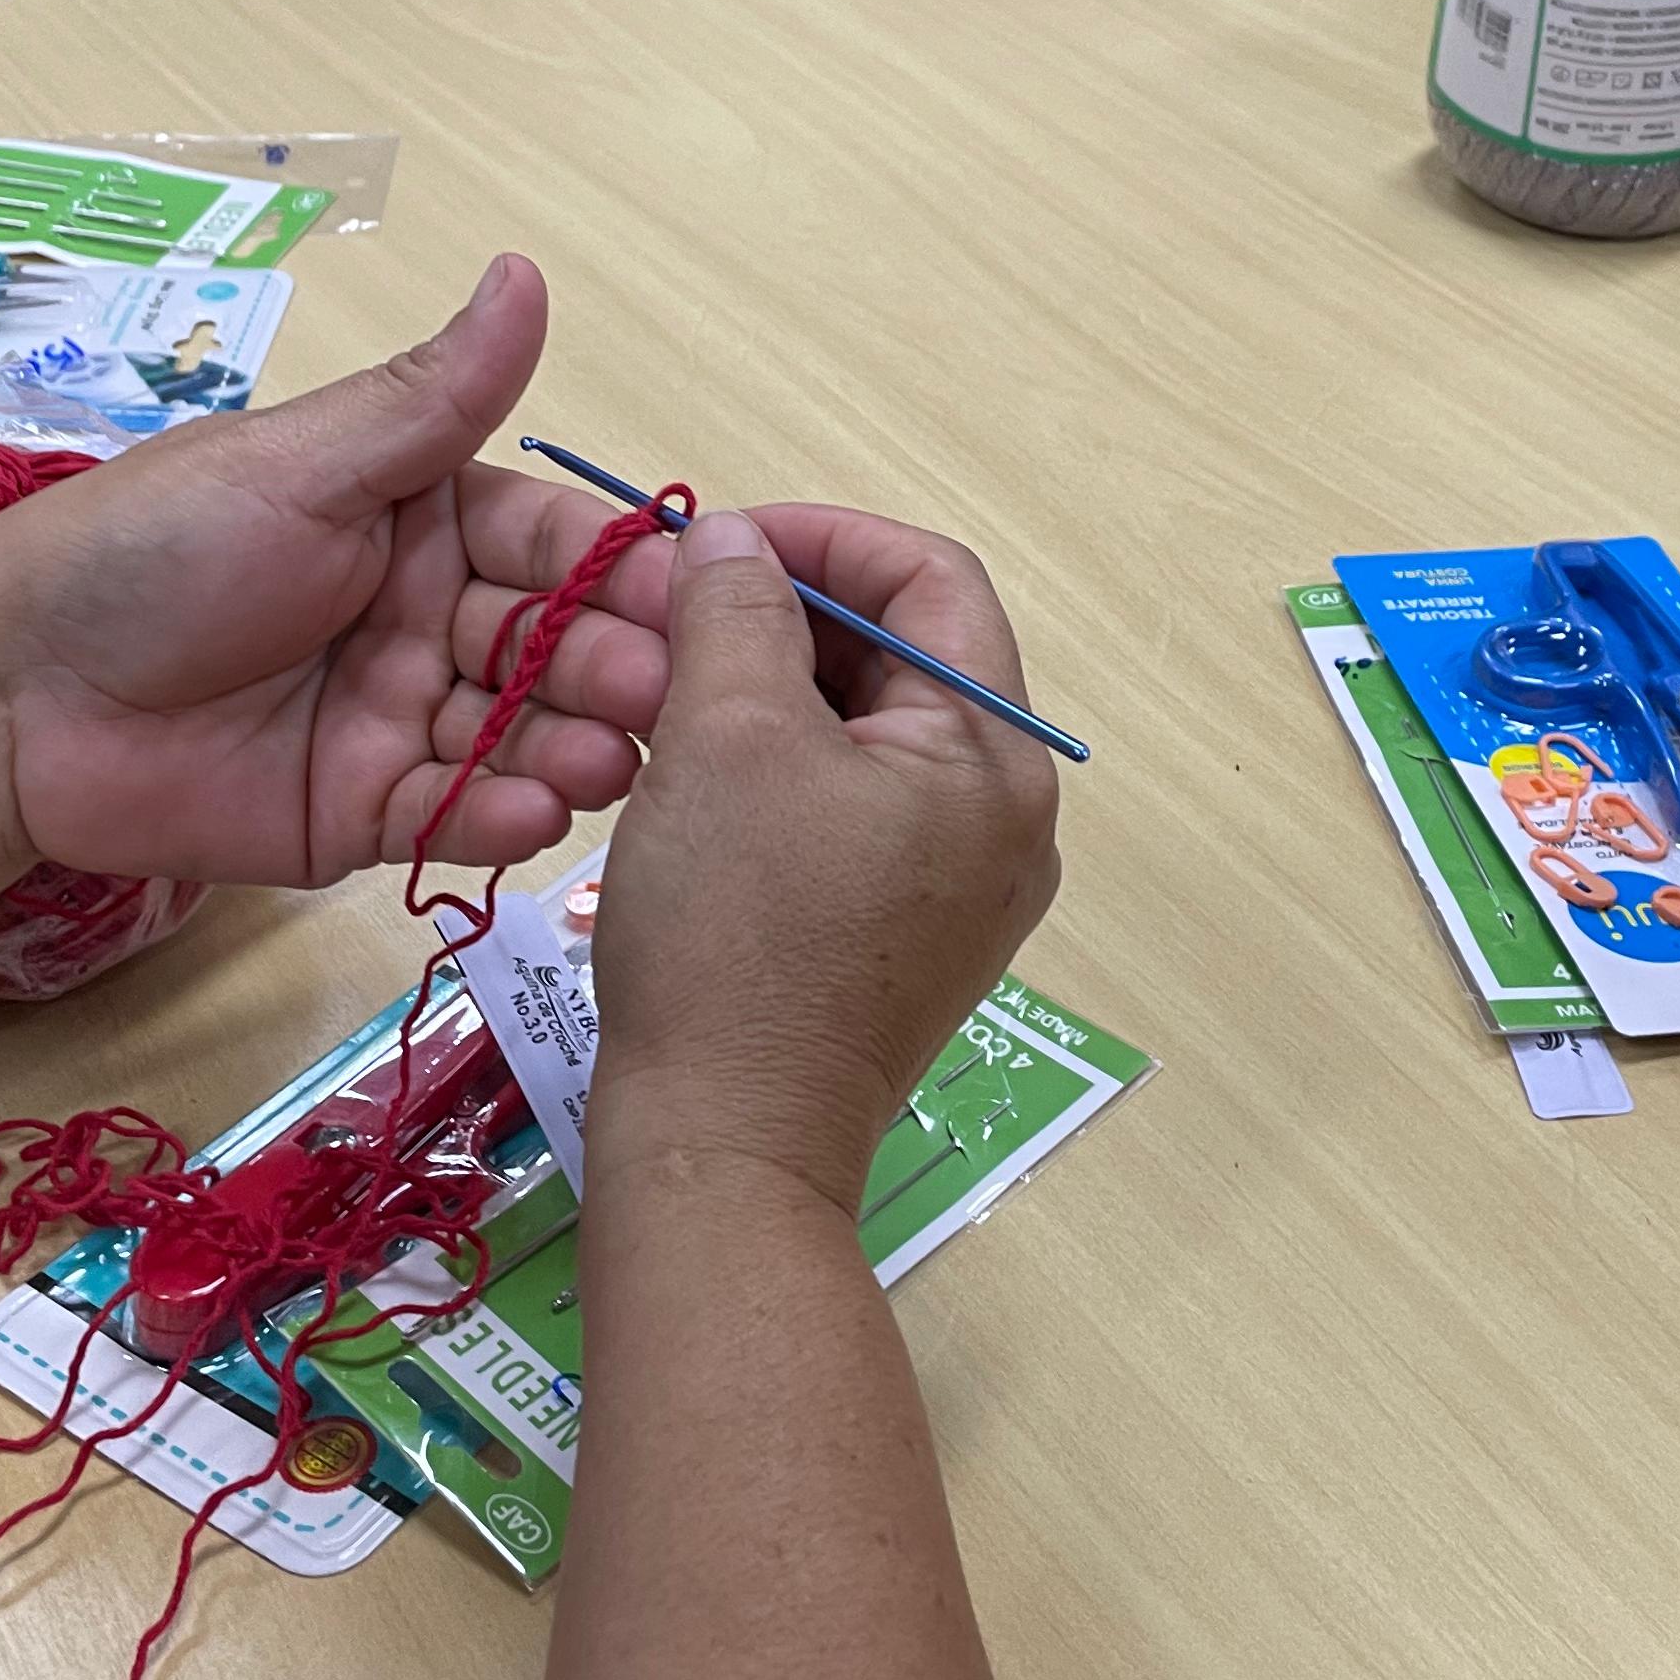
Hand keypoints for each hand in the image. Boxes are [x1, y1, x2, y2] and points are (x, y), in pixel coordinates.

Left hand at [0, 254, 680, 887]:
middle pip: (557, 645)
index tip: (692, 598)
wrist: (14, 693)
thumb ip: (432, 399)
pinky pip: (455, 816)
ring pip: (522, 736)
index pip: (555, 541)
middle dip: (614, 669)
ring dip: (573, 748)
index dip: (622, 570)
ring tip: (603, 763)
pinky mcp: (366, 814)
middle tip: (656, 694)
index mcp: (422, 518)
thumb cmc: (151, 550)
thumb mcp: (302, 467)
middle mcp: (427, 616)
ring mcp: (400, 719)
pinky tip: (532, 811)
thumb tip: (526, 273)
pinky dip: (500, 817)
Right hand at [586, 508, 1062, 1204]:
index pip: (933, 581)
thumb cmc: (735, 934)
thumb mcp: (725, 736)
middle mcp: (1007, 819)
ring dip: (778, 691)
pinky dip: (785, 769)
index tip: (717, 542)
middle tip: (679, 613)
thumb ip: (735, 610)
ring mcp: (965, 887)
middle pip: (909, 657)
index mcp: (995, 759)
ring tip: (672, 689)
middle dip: (793, 616)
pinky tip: (697, 774)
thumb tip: (731, 537)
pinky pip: (858, 811)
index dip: (823, 537)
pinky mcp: (909, 938)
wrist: (729, 1142)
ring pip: (874, 736)